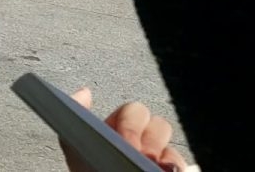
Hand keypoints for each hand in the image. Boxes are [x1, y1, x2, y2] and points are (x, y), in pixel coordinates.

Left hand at [62, 88, 189, 171]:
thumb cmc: (88, 169)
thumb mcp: (73, 143)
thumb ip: (76, 113)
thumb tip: (85, 91)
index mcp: (119, 128)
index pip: (135, 111)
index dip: (131, 126)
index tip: (127, 143)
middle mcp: (141, 140)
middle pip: (158, 126)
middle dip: (150, 141)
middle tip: (140, 158)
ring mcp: (156, 158)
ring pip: (171, 147)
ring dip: (166, 157)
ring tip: (153, 167)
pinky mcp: (167, 169)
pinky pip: (181, 165)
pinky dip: (175, 167)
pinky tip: (166, 171)